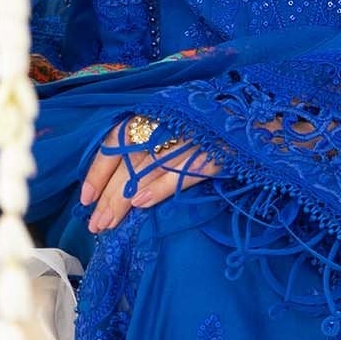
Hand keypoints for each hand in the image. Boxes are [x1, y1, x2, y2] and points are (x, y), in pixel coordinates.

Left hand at [78, 118, 221, 232]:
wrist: (255, 117)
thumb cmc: (212, 124)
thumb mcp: (176, 129)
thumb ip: (151, 149)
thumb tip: (127, 188)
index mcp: (153, 115)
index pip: (116, 143)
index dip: (98, 171)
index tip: (85, 199)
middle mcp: (166, 123)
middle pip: (127, 164)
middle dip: (108, 196)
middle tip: (95, 224)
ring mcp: (188, 137)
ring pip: (145, 171)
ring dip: (124, 200)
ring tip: (109, 223)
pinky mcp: (211, 152)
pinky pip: (178, 173)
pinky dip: (158, 188)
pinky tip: (139, 205)